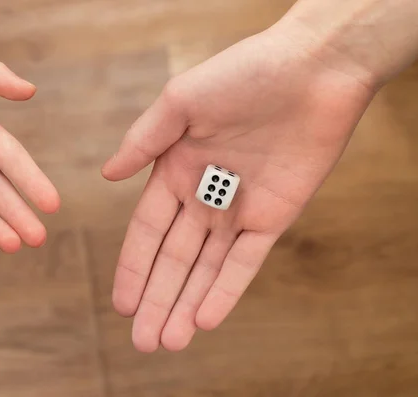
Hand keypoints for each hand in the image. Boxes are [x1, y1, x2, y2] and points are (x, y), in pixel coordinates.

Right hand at [102, 25, 375, 351]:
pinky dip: (227, 290)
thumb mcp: (180, 101)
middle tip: (144, 343)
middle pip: (175, 260)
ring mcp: (238, 211)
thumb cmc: (242, 74)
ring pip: (207, 269)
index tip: (122, 305)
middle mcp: (203, 197)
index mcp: (175, 172)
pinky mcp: (274, 216)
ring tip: (169, 343)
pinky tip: (207, 320)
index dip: (133, 269)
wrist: (310, 70)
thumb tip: (106, 175)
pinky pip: (246, 261)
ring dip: (188, 305)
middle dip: (158, 300)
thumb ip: (144, 140)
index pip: (147, 232)